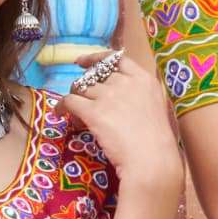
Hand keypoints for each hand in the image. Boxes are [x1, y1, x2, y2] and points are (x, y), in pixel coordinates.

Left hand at [48, 46, 180, 190]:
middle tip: (83, 101)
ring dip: (75, 98)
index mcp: (144, 80)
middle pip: (95, 75)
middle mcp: (125, 82)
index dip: (96, 58)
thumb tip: (123, 96)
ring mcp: (109, 96)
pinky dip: (61, 106)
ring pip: (80, 87)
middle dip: (85, 85)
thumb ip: (141, 96)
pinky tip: (59, 113)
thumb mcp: (157, 109)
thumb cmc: (158, 142)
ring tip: (76, 115)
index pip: (116, 58)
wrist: (151, 160)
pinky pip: (69, 101)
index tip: (82, 62)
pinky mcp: (93, 111)